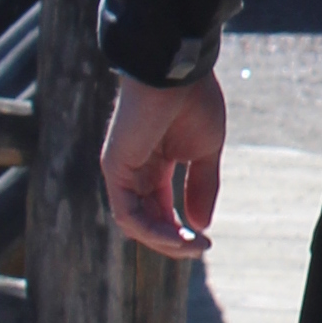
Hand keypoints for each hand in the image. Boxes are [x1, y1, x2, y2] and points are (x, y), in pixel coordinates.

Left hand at [101, 66, 225, 259]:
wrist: (175, 73)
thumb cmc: (193, 102)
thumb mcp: (206, 152)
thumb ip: (202, 187)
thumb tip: (202, 225)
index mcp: (154, 164)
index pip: (161, 209)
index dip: (181, 231)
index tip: (206, 242)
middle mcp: (134, 171)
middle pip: (147, 221)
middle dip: (173, 241)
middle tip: (199, 249)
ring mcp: (121, 171)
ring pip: (136, 222)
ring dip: (164, 240)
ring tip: (191, 245)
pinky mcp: (114, 169)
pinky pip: (128, 212)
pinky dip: (151, 230)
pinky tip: (177, 234)